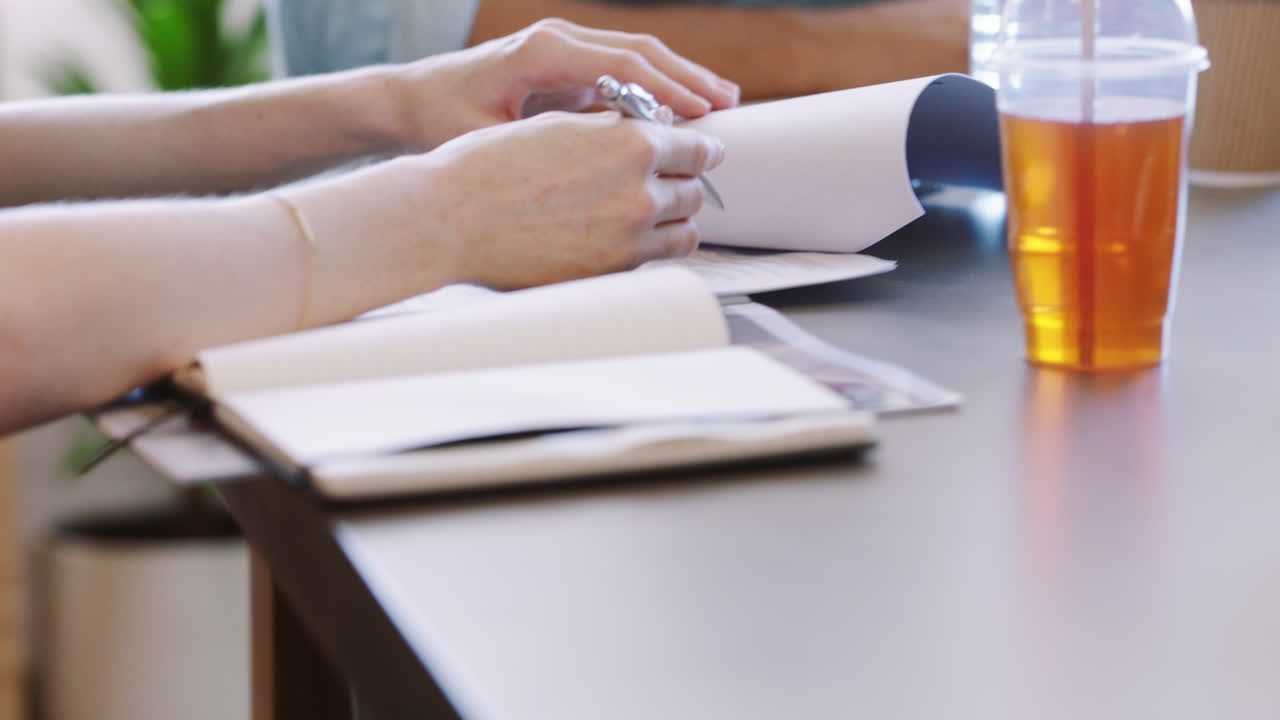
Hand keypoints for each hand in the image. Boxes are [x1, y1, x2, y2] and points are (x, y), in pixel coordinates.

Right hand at [280, 108, 724, 312]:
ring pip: (684, 231)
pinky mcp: (610, 274)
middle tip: (665, 182)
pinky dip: (647, 249)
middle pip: (694, 190)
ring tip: (649, 216)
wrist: (449, 218)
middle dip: (681, 184)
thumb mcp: (561, 125)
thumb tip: (649, 134)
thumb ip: (613, 130)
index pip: (696, 145)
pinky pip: (653, 260)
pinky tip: (624, 239)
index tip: (702, 151)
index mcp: (630, 143)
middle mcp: (639, 191)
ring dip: (671, 221)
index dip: (700, 147)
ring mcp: (628, 238)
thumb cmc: (491, 166)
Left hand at [387, 18, 739, 149]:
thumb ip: (535, 144)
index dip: (665, 88)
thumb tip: (590, 158)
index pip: (619, 63)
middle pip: (639, 49)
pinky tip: (684, 110)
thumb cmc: (441, 121)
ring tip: (721, 103)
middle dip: (687, 76)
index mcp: (540, 51)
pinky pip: (624, 71)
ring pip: (637, 55)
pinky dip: (657, 87)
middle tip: (728, 104)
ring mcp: (565, 50)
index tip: (699, 112)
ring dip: (680, 78)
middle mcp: (557, 40)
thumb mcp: (482, 139)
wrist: (413, 100)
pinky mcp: (569, 67)